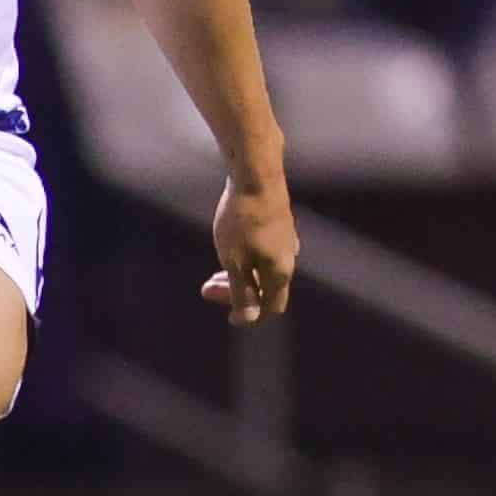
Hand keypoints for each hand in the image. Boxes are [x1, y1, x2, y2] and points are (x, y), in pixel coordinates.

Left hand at [204, 179, 299, 324]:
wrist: (256, 176)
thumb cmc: (242, 221)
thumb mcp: (235, 261)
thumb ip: (242, 292)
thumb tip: (250, 319)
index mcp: (280, 272)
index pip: (270, 308)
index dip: (248, 316)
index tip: (225, 312)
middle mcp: (288, 258)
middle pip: (267, 289)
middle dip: (238, 294)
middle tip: (207, 286)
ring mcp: (286, 240)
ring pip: (265, 269)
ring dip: (241, 275)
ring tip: (215, 268)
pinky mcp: (280, 224)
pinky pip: (266, 252)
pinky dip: (248, 259)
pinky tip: (232, 247)